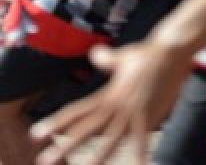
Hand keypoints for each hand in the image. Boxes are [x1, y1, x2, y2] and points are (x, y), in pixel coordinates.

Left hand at [31, 39, 193, 164]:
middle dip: (64, 146)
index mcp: (106, 95)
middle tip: (45, 161)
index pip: (75, 112)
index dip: (55, 123)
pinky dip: (139, 154)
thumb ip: (107, 60)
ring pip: (110, 138)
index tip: (36, 134)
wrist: (169, 51)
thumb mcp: (122, 58)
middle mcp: (115, 105)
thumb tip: (94, 54)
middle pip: (86, 129)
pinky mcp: (149, 115)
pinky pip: (142, 139)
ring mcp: (131, 111)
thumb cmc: (147, 54)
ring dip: (98, 157)